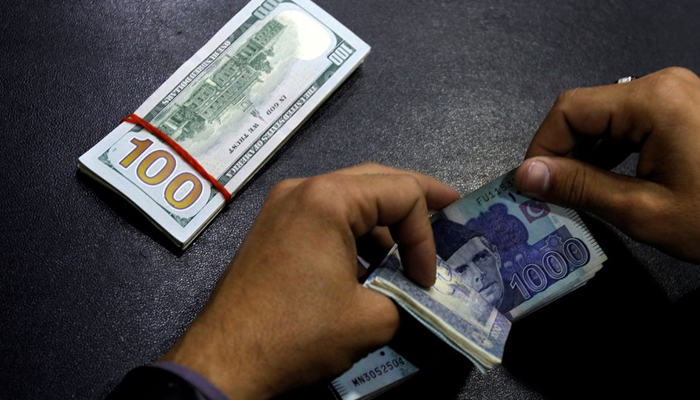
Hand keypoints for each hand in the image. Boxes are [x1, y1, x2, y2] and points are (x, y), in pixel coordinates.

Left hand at [160, 164, 458, 399]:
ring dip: (383, 221)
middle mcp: (303, 188)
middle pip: (376, 180)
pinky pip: (325, 216)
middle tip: (450, 209)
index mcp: (328, 199)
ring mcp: (282, 206)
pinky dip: (354, 232)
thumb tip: (417, 294)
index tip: (427, 279)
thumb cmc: (298, 334)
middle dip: (415, 200)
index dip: (426, 235)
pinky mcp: (273, 228)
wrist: (225, 362)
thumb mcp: (372, 319)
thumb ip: (409, 297)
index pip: (402, 193)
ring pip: (350, 197)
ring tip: (408, 251)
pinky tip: (368, 263)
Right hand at [515, 67, 699, 261]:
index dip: (541, 148)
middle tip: (551, 196)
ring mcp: (676, 95)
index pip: (569, 110)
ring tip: (577, 194)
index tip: (531, 186)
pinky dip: (611, 152)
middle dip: (563, 154)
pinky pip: (630, 124)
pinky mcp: (683, 110)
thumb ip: (579, 188)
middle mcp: (663, 86)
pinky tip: (606, 182)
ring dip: (585, 155)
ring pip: (606, 118)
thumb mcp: (643, 210)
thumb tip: (526, 176)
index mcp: (653, 100)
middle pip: (586, 111)